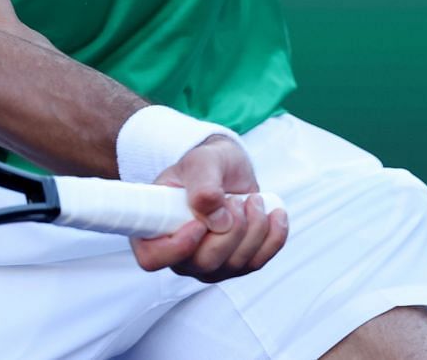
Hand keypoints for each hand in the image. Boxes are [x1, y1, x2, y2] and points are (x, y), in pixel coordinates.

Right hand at [129, 134, 288, 282]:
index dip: (176, 247)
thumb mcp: (201, 162)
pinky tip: (274, 214)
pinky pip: (258, 261)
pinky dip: (273, 237)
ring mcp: (208, 263)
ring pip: (235, 264)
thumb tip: (216, 217)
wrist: (227, 168)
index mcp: (155, 230)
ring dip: (253, 228)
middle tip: (234, 199)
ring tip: (252, 199)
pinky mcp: (236, 263)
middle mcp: (179, 254)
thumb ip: (203, 185)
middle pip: (204, 263)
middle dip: (230, 230)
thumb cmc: (205, 164)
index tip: (199, 223)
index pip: (152, 258)